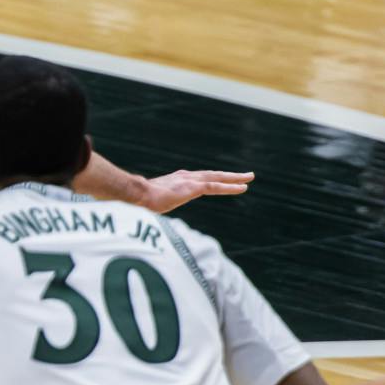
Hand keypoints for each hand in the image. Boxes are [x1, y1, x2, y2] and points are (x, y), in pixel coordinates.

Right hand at [136, 170, 254, 212]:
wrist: (136, 194)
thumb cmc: (140, 200)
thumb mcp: (153, 200)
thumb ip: (159, 202)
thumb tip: (152, 209)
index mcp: (177, 180)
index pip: (199, 179)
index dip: (212, 179)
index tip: (221, 180)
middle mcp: (186, 177)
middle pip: (212, 175)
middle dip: (228, 175)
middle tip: (245, 175)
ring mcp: (190, 181)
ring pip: (217, 178)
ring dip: (234, 178)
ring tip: (248, 178)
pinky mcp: (193, 188)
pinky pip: (215, 187)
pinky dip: (230, 187)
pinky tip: (242, 188)